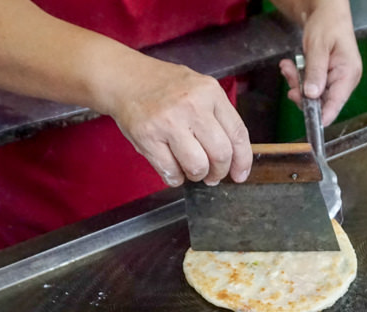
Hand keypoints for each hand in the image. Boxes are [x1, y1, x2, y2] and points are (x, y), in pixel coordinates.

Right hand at [103, 57, 251, 186]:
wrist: (124, 78)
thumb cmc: (165, 88)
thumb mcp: (199, 90)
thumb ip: (218, 117)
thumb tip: (235, 158)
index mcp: (210, 92)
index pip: (237, 133)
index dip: (242, 160)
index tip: (240, 175)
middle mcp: (191, 105)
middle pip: (220, 154)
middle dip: (219, 172)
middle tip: (213, 175)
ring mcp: (168, 122)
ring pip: (197, 166)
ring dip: (197, 175)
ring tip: (192, 170)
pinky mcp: (147, 137)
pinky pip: (171, 172)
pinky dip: (176, 178)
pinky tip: (174, 170)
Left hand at [279, 0, 361, 126]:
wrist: (326, 12)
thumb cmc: (328, 24)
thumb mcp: (318, 46)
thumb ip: (315, 71)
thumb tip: (313, 96)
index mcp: (348, 74)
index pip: (336, 103)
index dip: (322, 116)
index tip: (309, 124)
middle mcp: (344, 81)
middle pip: (321, 101)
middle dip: (302, 92)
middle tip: (289, 75)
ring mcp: (334, 81)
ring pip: (312, 95)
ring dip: (297, 83)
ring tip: (288, 67)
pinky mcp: (325, 78)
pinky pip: (310, 86)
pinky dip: (298, 78)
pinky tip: (291, 66)